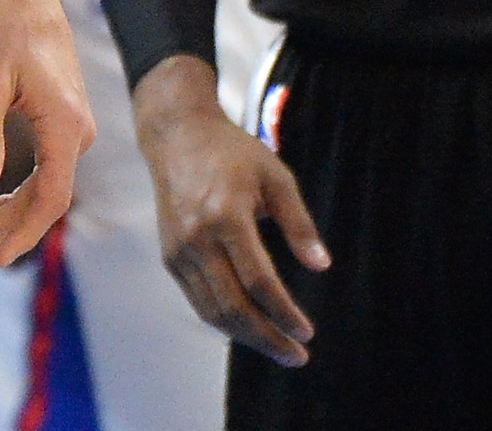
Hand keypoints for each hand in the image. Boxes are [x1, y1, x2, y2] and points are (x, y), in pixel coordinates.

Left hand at [0, 0, 93, 266]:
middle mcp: (79, 133)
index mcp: (64, 127)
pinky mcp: (65, 122)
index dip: (24, 232)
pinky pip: (47, 170)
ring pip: (44, 187)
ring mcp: (75, 128)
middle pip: (44, 199)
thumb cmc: (2, 34)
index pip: (51, 198)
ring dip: (6, 213)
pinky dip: (18, 191)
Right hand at [133, 56, 327, 367]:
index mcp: (226, 216)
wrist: (176, 135)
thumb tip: (321, 267)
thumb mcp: (276, 177)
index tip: (308, 333)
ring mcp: (179, 250)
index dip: (285, 313)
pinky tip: (250, 327)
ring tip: (279, 350)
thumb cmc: (232, 153)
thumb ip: (299, 223)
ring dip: (248, 337)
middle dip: (268, 339)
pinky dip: (225, 321)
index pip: (259, 281)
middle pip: (234, 306)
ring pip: (213, 311)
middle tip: (297, 356)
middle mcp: (198, 238)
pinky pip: (198, 300)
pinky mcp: (170, 256)